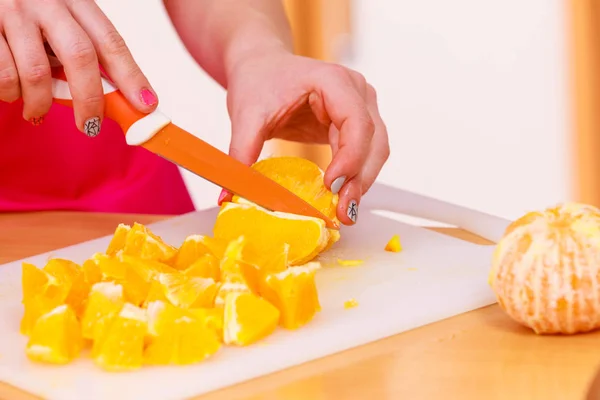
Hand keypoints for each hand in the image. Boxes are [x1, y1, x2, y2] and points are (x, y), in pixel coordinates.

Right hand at [0, 0, 157, 134]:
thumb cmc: (26, 14)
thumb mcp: (59, 21)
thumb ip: (83, 49)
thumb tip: (117, 96)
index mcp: (74, 0)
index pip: (110, 40)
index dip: (131, 76)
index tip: (146, 105)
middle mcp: (45, 2)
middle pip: (81, 56)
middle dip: (90, 100)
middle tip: (90, 126)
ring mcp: (13, 13)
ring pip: (37, 73)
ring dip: (40, 103)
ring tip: (36, 111)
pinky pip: (3, 76)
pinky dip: (11, 94)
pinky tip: (12, 93)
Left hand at [224, 50, 389, 224]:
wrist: (262, 67)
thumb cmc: (258, 81)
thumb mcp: (246, 115)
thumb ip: (240, 153)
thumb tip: (228, 195)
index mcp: (333, 80)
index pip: (356, 121)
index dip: (350, 156)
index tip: (331, 186)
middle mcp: (356, 91)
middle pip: (373, 140)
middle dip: (360, 178)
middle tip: (342, 212)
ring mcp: (361, 107)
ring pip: (376, 150)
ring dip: (362, 182)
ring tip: (343, 211)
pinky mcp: (356, 125)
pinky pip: (366, 154)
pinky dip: (356, 177)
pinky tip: (341, 198)